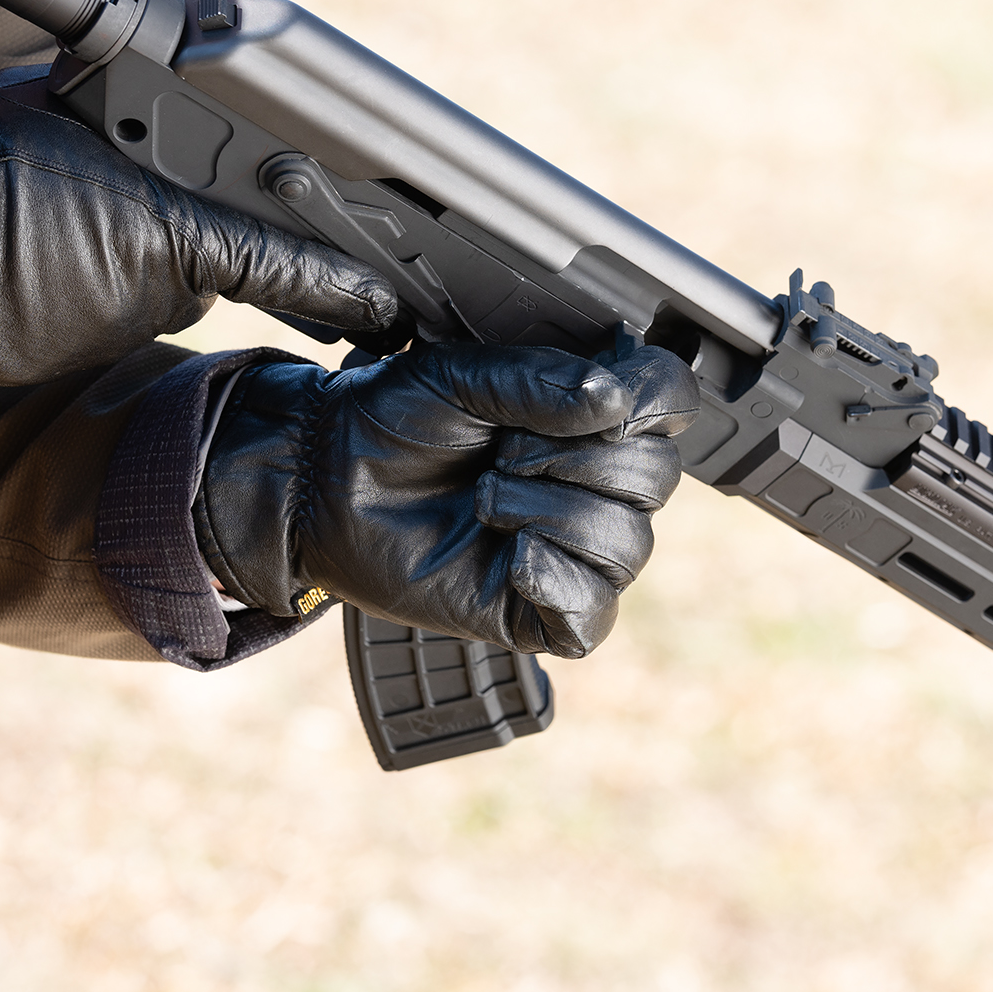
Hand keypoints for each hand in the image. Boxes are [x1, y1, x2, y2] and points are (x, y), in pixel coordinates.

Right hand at [0, 63, 397, 384]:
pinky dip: (59, 298)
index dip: (341, 290)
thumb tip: (176, 131)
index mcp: (176, 234)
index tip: (390, 313)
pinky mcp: (58, 362)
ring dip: (110, 265)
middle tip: (104, 205)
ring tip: (43, 225)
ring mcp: (109, 334)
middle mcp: (158, 293)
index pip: (284, 268)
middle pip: (197, 267)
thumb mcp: (87, 114)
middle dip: (166, 240)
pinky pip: (81, 325)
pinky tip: (14, 264)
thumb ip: (153, 138)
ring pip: (139, 296)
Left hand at [195, 342, 699, 656]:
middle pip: (657, 477)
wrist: (321, 487)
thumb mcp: (458, 377)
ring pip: (629, 543)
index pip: (672, 404)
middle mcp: (594, 483)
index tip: (606, 398)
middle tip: (501, 452)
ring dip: (553, 514)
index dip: (653, 400)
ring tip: (483, 500)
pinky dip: (557, 583)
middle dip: (577, 460)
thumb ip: (537, 382)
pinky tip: (509, 560)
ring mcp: (573, 552)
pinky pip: (594, 614)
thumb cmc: (386, 424)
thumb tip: (612, 401)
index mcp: (587, 416)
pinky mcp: (543, 614)